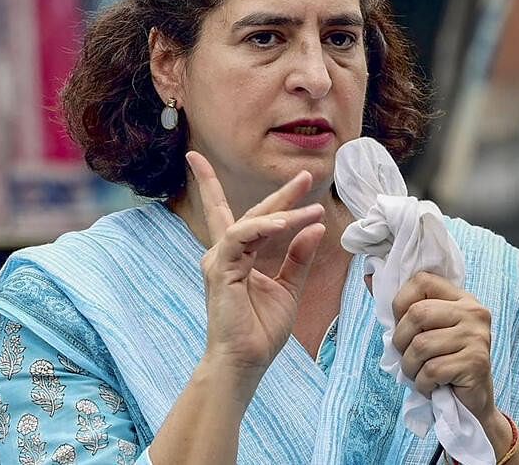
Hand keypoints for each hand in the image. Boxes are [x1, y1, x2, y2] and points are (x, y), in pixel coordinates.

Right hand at [186, 151, 325, 384]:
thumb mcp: (289, 287)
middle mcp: (223, 254)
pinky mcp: (221, 270)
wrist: (246, 362)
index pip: (230, 214)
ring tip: (311, 203)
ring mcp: (219, 260)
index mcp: (235, 256)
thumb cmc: (261, 330)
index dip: (213, 183)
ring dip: (281, 210)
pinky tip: (286, 223)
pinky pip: (242, 238)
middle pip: (250, 213)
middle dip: (279, 194)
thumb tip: (314, 227)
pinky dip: (265, 228)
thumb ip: (298, 256)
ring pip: (250, 222)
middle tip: (306, 176)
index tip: (204, 157)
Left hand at [391, 272, 497, 422]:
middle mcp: (473, 312)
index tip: (403, 327)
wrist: (474, 402)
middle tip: (408, 358)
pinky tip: (432, 387)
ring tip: (419, 375)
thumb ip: (403, 306)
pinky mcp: (476, 362)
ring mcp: (477, 336)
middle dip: (401, 341)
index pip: (422, 281)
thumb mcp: (426, 330)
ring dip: (410, 367)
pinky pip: (432, 370)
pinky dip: (423, 384)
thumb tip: (366, 277)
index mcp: (461, 298)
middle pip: (417, 314)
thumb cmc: (444, 363)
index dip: (401, 303)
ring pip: (421, 345)